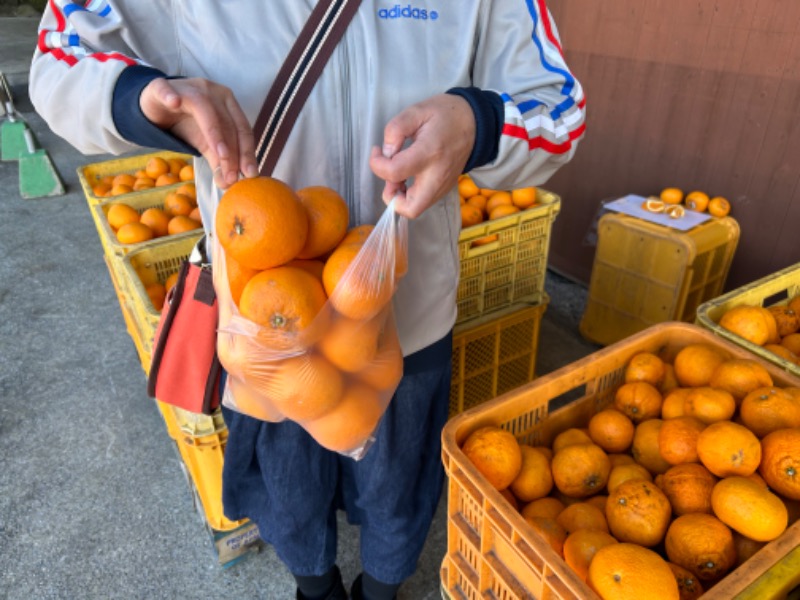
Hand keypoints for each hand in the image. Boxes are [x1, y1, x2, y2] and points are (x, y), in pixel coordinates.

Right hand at [140, 77, 257, 187]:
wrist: (158, 106)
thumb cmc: (188, 123)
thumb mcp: (206, 145)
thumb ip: (219, 161)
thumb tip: (229, 184)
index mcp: (228, 105)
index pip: (242, 130)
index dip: (247, 153)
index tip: (249, 175)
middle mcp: (213, 92)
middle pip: (227, 122)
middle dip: (231, 152)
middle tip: (231, 176)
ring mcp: (189, 87)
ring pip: (205, 108)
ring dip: (214, 132)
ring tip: (220, 154)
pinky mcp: (163, 87)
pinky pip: (166, 89)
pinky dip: (170, 96)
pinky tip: (173, 102)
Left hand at [369, 93, 474, 218]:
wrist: (475, 123)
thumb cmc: (446, 115)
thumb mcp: (417, 111)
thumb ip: (396, 129)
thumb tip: (386, 152)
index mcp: (429, 153)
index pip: (394, 172)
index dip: (377, 164)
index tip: (378, 151)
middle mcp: (437, 176)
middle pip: (410, 208)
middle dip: (392, 198)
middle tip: (390, 178)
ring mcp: (443, 186)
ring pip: (415, 209)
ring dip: (400, 197)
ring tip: (399, 174)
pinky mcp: (444, 189)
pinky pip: (423, 202)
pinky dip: (409, 195)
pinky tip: (408, 175)